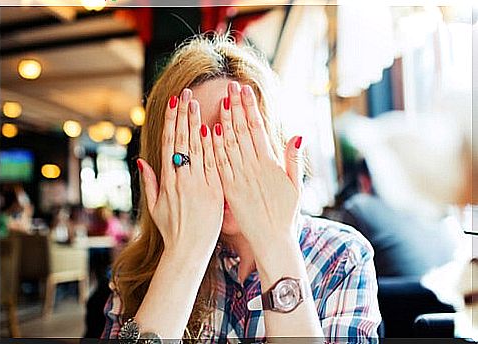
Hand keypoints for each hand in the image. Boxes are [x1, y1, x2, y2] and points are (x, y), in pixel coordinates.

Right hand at [138, 88, 223, 255]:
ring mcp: (200, 184)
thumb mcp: (155, 207)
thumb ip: (150, 182)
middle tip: (186, 94)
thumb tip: (142, 161)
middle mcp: (183, 179)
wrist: (189, 251)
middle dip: (185, 116)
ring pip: (199, 149)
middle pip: (184, 141)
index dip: (172, 122)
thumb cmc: (172, 230)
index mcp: (168, 181)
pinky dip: (214, 147)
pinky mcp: (215, 192)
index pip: (170, 144)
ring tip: (199, 104)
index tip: (174, 104)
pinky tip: (215, 129)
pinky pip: (215, 165)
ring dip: (198, 124)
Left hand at [212, 81, 302, 248]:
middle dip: (237, 107)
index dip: (251, 108)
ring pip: (229, 144)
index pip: (258, 129)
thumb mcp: (295, 185)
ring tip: (219, 100)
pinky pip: (219, 164)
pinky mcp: (228, 188)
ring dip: (224, 121)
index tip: (245, 91)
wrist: (271, 239)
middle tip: (230, 86)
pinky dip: (214, 147)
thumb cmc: (285, 213)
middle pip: (242, 131)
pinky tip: (209, 130)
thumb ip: (293, 159)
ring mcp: (239, 177)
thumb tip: (296, 134)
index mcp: (270, 164)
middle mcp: (253, 167)